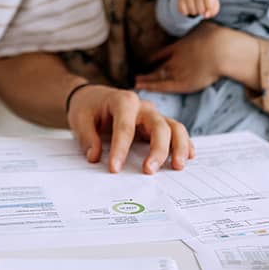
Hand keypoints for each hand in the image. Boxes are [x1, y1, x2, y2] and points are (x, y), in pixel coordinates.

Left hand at [66, 84, 193, 173]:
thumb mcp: (80, 119)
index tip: (114, 169)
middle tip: (149, 171)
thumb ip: (87, 138)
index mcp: (123, 101)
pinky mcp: (158, 124)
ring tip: (177, 166)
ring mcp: (153, 115)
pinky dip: (184, 143)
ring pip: (174, 127)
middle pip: (159, 126)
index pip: (125, 127)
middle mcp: (143, 107)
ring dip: (179, 147)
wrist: (94, 97)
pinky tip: (188, 157)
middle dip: (157, 150)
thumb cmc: (88, 107)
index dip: (120, 149)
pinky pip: (176, 132)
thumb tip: (94, 157)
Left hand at [138, 21, 261, 92]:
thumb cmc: (216, 37)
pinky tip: (141, 87)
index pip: (162, 53)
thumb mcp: (204, 27)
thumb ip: (198, 27)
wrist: (222, 51)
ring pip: (158, 77)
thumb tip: (200, 18)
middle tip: (138, 74)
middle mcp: (175, 59)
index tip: (147, 60)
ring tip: (137, 82)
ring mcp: (177, 71)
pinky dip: (151, 86)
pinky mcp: (183, 83)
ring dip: (147, 80)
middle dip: (149, 71)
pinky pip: (163, 86)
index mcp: (179, 46)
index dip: (154, 58)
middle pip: (158, 67)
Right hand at [177, 0, 219, 18]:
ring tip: (196, 9)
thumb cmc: (207, 1)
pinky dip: (187, 13)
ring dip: (194, 13)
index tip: (209, 9)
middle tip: (202, 10)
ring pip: (191, 10)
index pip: (208, 2)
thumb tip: (206, 15)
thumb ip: (212, 11)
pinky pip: (183, 11)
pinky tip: (189, 9)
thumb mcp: (214, 5)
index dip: (209, 9)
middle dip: (202, 12)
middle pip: (200, 8)